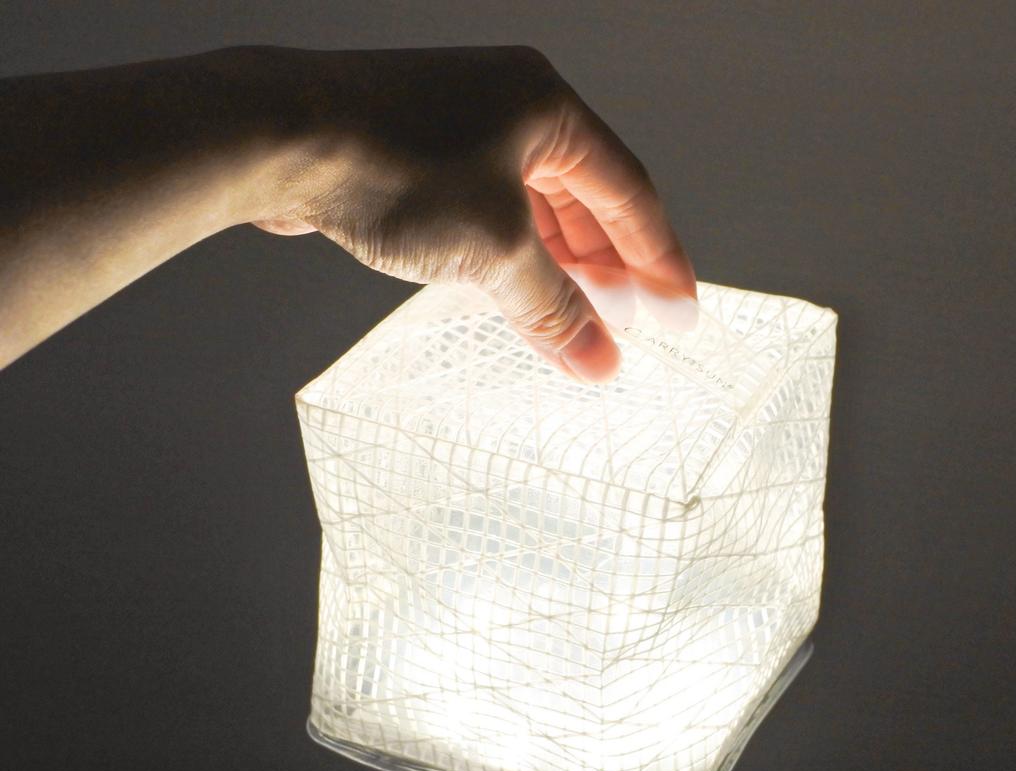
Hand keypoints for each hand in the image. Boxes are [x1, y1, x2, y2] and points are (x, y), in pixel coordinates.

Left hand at [251, 46, 696, 382]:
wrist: (277, 137)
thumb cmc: (390, 163)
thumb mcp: (495, 248)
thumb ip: (553, 308)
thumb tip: (598, 357)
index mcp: (547, 107)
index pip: (629, 193)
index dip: (659, 260)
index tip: (677, 313)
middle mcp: (509, 108)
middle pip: (584, 200)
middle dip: (608, 268)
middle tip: (630, 325)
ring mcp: (460, 127)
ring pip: (532, 210)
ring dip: (557, 269)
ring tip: (575, 323)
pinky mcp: (419, 154)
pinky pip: (486, 213)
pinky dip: (508, 258)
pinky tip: (513, 296)